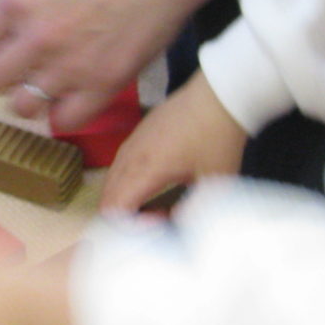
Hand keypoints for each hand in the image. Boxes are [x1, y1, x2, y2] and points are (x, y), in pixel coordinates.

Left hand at [0, 0, 207, 129]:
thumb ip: (27, 7)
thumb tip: (13, 34)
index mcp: (17, 3)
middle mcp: (34, 38)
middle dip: (3, 77)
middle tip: (22, 71)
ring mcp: (66, 67)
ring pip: (20, 107)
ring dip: (31, 99)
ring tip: (49, 88)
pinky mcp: (99, 87)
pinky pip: (63, 122)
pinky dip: (63, 116)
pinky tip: (72, 101)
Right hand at [99, 73, 245, 213]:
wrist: (218, 95)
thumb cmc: (218, 138)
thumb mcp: (214, 181)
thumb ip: (193, 211)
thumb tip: (177, 226)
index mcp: (144, 170)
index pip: (114, 210)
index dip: (130, 229)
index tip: (160, 226)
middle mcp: (129, 157)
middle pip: (107, 199)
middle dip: (125, 219)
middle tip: (157, 223)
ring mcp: (130, 144)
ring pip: (111, 183)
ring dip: (126, 202)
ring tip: (157, 207)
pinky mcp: (136, 136)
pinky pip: (120, 168)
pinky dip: (127, 185)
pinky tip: (155, 186)